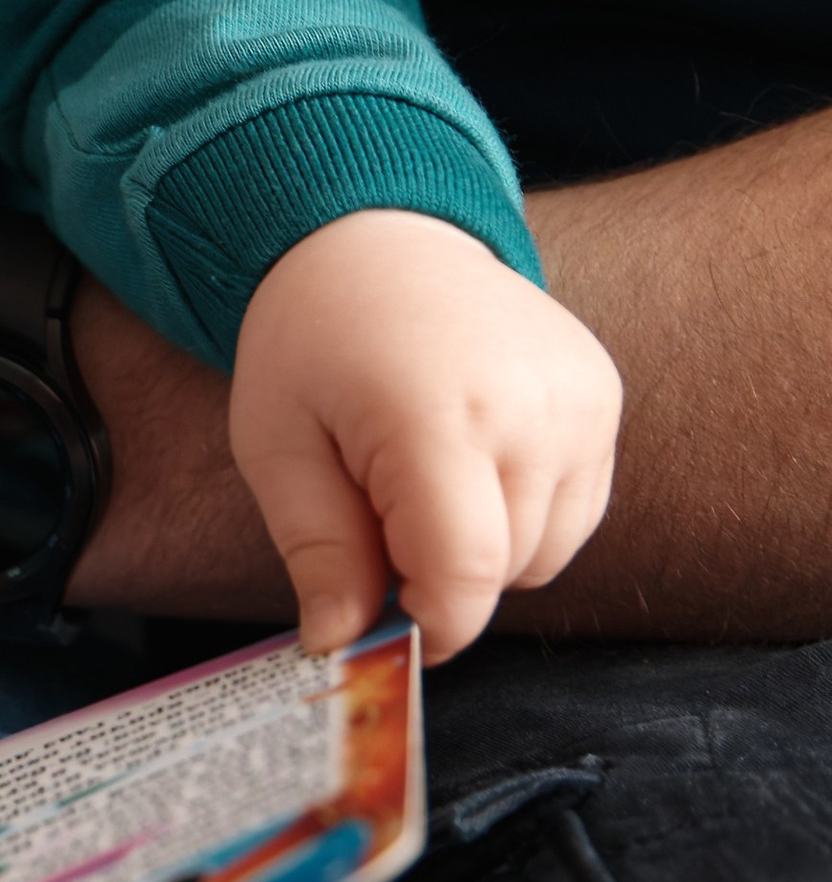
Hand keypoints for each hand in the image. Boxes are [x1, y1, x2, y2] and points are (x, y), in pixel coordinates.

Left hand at [229, 210, 623, 660]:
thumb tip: (341, 645)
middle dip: (439, 577)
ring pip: (547, 554)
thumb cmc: (312, 341)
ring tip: (422, 478)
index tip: (386, 622)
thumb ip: (317, 550)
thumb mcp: (276, 444)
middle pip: (503, 572)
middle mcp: (529, 405)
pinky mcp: (605, 397)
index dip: (430, 623)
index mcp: (434, 413)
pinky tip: (472, 460)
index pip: (465, 572)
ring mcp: (581, 399)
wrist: (379, 236)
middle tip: (378, 518)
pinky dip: (525, 516)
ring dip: (485, 550)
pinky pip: (577, 513)